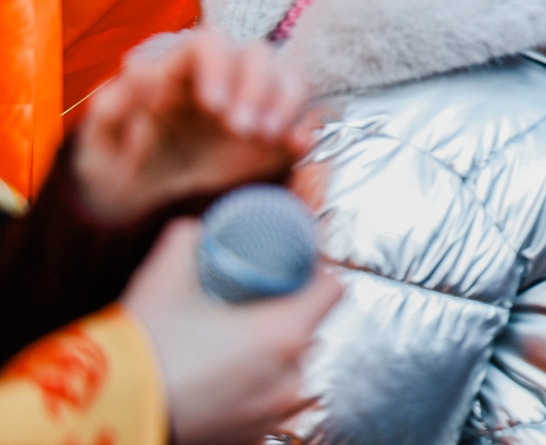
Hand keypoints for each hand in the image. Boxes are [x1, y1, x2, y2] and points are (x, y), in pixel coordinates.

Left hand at [74, 32, 318, 226]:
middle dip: (256, 87)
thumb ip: (110, 110)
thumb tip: (140, 74)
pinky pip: (304, 116)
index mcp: (178, 74)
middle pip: (257, 54)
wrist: (139, 217)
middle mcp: (222, 81)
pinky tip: (295, 146)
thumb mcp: (98, 148)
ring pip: (288, 76)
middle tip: (242, 130)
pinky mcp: (274, 135)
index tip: (212, 105)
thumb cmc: (116, 175)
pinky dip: (305, 126)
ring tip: (265, 137)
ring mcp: (252, 105)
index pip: (208, 43)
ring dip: (284, 101)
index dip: (218, 65)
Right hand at [122, 219, 339, 444]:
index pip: (333, 290)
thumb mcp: (165, 278)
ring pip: (287, 369)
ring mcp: (271, 412)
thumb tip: (195, 228)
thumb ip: (186, 239)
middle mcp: (290, 376)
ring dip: (267, 354)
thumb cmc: (144, 350)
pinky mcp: (249, 438)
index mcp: (285, 332)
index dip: (314, 272)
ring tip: (226, 344)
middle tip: (248, 303)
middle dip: (285, 313)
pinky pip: (264, 402)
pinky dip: (249, 388)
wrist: (107, 415)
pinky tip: (217, 378)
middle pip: (308, 329)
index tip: (289, 267)